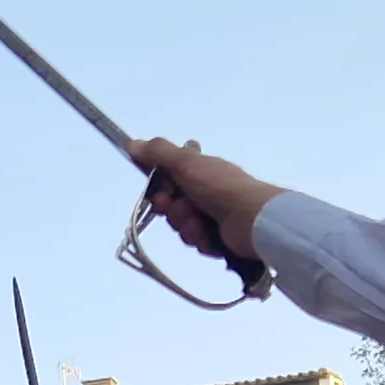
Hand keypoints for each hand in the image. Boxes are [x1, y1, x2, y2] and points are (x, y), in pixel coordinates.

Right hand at [129, 138, 284, 264]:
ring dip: (188, 226)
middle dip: (174, 210)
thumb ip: (159, 153)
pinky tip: (210, 236)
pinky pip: (197, 240)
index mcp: (201, 170)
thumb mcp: (186, 163)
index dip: (161, 187)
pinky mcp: (219, 237)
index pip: (172, 176)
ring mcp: (214, 214)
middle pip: (173, 204)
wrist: (251, 219)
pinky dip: (201, 239)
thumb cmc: (219, 186)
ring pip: (183, 225)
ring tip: (201, 224)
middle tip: (183, 209)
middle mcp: (207, 190)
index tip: (157, 193)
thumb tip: (134, 143)